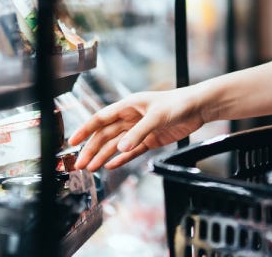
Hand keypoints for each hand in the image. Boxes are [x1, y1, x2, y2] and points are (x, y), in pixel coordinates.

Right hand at [68, 86, 206, 169]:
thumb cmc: (178, 103)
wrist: (199, 107)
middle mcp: (131, 118)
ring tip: (91, 168)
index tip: (72, 141)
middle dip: (92, 149)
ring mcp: (140, 129)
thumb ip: (138, 133)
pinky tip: (111, 165)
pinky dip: (121, 158)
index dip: (86, 129)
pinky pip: (132, 151)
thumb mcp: (157, 116)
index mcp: (129, 106)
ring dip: (104, 156)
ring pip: (117, 144)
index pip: (101, 118)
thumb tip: (120, 148)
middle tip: (80, 164)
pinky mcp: (151, 139)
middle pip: (106, 135)